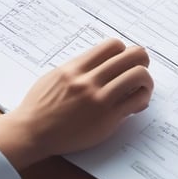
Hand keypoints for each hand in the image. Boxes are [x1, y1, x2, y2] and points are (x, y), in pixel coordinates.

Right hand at [0, 39, 153, 170]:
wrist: (31, 132)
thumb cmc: (39, 106)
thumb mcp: (55, 76)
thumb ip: (78, 67)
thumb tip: (100, 62)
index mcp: (76, 67)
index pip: (113, 45)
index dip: (124, 50)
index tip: (124, 61)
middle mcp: (89, 79)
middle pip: (132, 56)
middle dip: (142, 60)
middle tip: (140, 69)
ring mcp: (99, 99)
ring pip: (138, 75)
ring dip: (146, 81)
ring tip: (141, 89)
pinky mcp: (107, 119)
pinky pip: (136, 101)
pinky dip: (142, 99)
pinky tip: (136, 105)